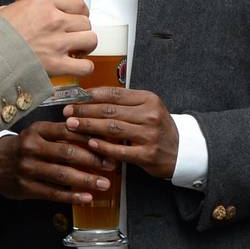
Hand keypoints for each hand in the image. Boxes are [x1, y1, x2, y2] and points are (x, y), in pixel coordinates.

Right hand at [0, 0, 95, 76]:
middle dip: (81, 30)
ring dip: (85, 47)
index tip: (77, 18)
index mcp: (43, 2)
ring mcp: (57, 42)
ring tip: (76, 51)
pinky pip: (85, 65)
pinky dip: (84, 67)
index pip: (78, 2)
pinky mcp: (57, 64)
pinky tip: (76, 66)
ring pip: (91, 39)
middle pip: (86, 21)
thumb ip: (24, 9)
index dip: (81, 12)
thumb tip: (25, 12)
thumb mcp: (7, 10)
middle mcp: (54, 19)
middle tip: (73, 38)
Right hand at [0, 122, 115, 203]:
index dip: (89, 138)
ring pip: (62, 175)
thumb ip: (61, 133)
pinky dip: (72, 196)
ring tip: (104, 184)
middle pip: (67, 153)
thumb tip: (94, 136)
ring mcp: (28, 168)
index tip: (107, 143)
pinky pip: (53, 193)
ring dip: (86, 180)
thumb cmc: (24, 146)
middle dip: (92, 160)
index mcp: (38, 130)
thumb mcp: (38, 133)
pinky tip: (86, 198)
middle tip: (110, 165)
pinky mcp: (26, 187)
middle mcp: (32, 147)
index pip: (68, 131)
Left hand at [64, 87, 178, 179]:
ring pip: (112, 128)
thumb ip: (125, 103)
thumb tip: (91, 96)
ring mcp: (149, 135)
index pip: (114, 94)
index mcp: (148, 99)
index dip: (92, 95)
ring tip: (72, 125)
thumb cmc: (158, 128)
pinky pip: (120, 149)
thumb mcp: (147, 108)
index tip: (75, 97)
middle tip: (67, 111)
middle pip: (110, 110)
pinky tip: (90, 143)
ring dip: (89, 126)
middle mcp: (150, 115)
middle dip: (85, 110)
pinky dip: (103, 146)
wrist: (182, 151)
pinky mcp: (147, 154)